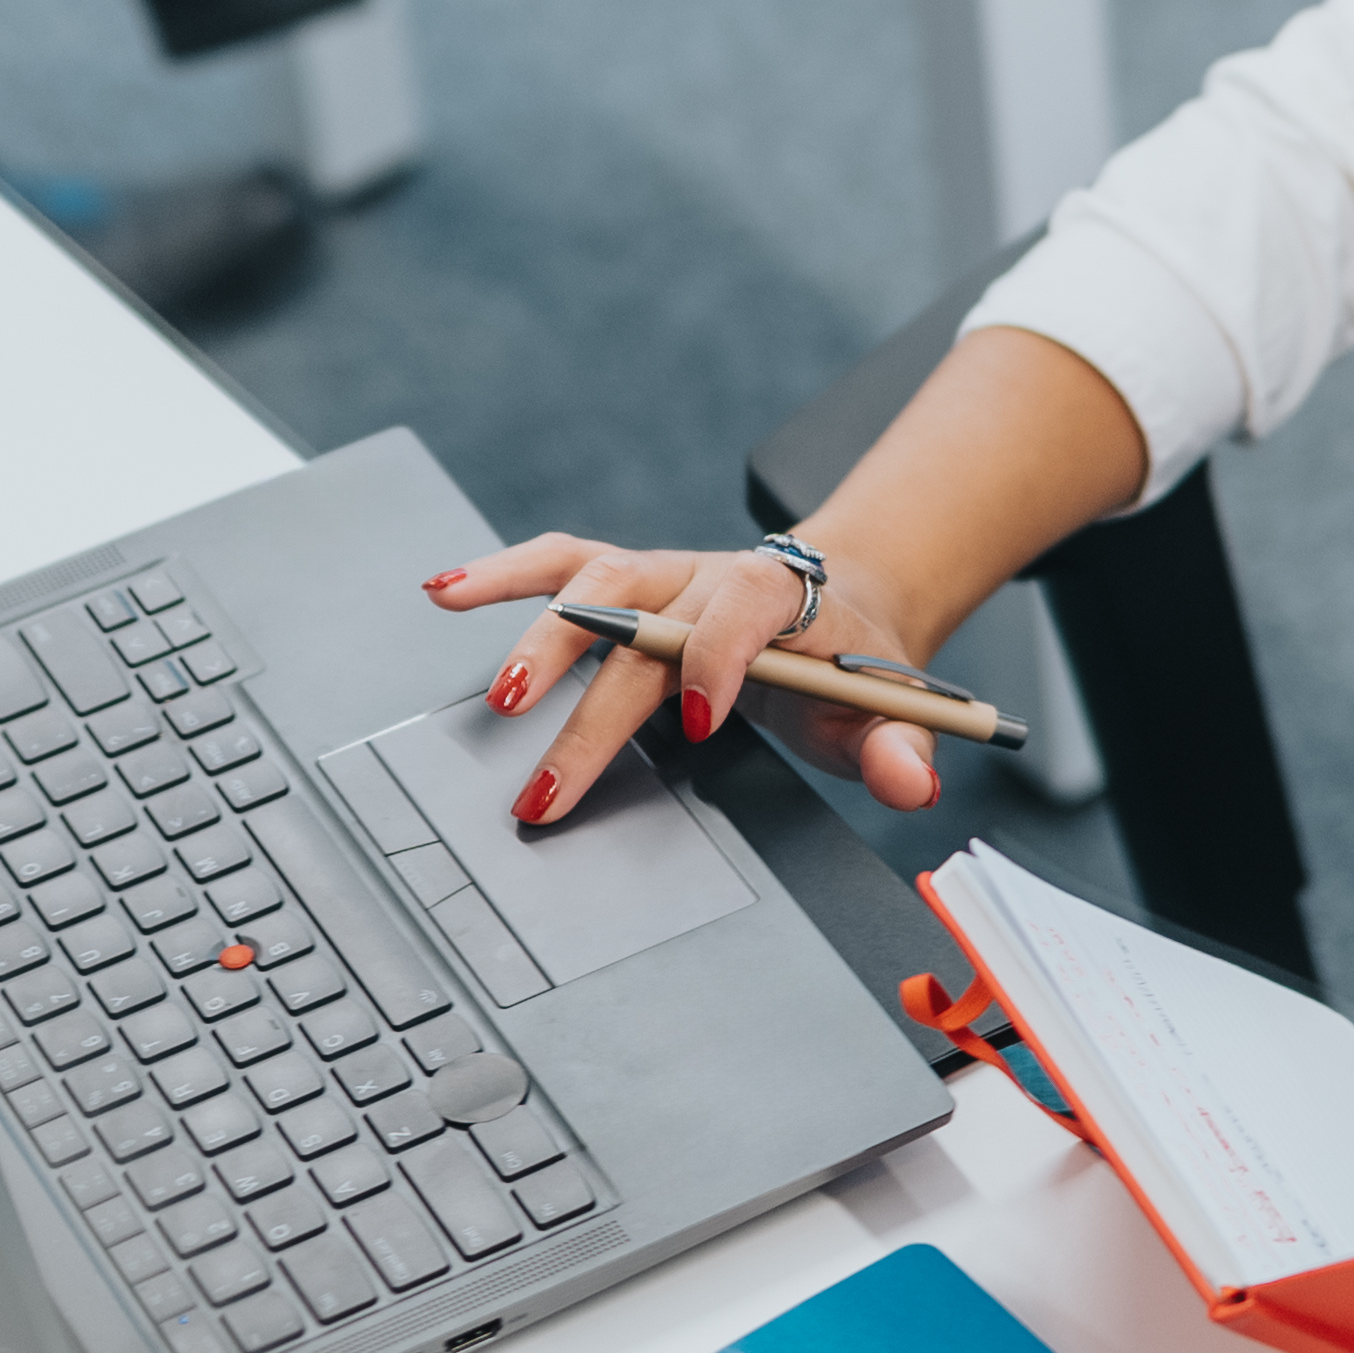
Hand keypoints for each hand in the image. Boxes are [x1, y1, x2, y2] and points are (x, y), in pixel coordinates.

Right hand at [418, 535, 946, 821]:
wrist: (842, 601)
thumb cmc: (853, 663)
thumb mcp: (892, 708)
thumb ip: (901, 748)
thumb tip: (910, 783)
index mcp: (780, 597)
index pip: (741, 610)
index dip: (717, 658)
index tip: (697, 721)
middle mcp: (707, 575)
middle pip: (641, 618)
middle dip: (594, 706)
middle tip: (551, 787)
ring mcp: (660, 576)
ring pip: (590, 580)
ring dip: (537, 634)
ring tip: (498, 699)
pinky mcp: (623, 582)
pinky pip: (558, 565)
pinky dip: (500, 575)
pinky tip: (444, 591)